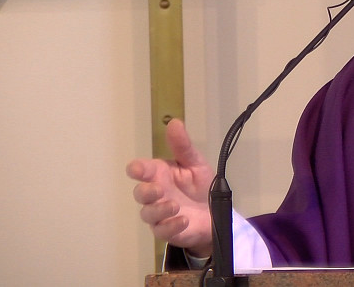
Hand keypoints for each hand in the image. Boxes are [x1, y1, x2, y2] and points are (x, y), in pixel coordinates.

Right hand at [126, 118, 214, 256]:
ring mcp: (159, 214)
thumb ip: (183, 146)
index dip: (137, 169)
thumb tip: (174, 122)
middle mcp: (156, 193)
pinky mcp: (167, 230)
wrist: (215, 212)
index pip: (141, 170)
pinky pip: (161, 231)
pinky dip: (170, 226)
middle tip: (158, 189)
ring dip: (159, 210)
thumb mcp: (195, 163)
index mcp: (160, 174)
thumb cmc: (201, 185)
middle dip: (145, 191)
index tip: (138, 169)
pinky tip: (183, 220)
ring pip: (148, 213)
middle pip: (140, 193)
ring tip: (175, 206)